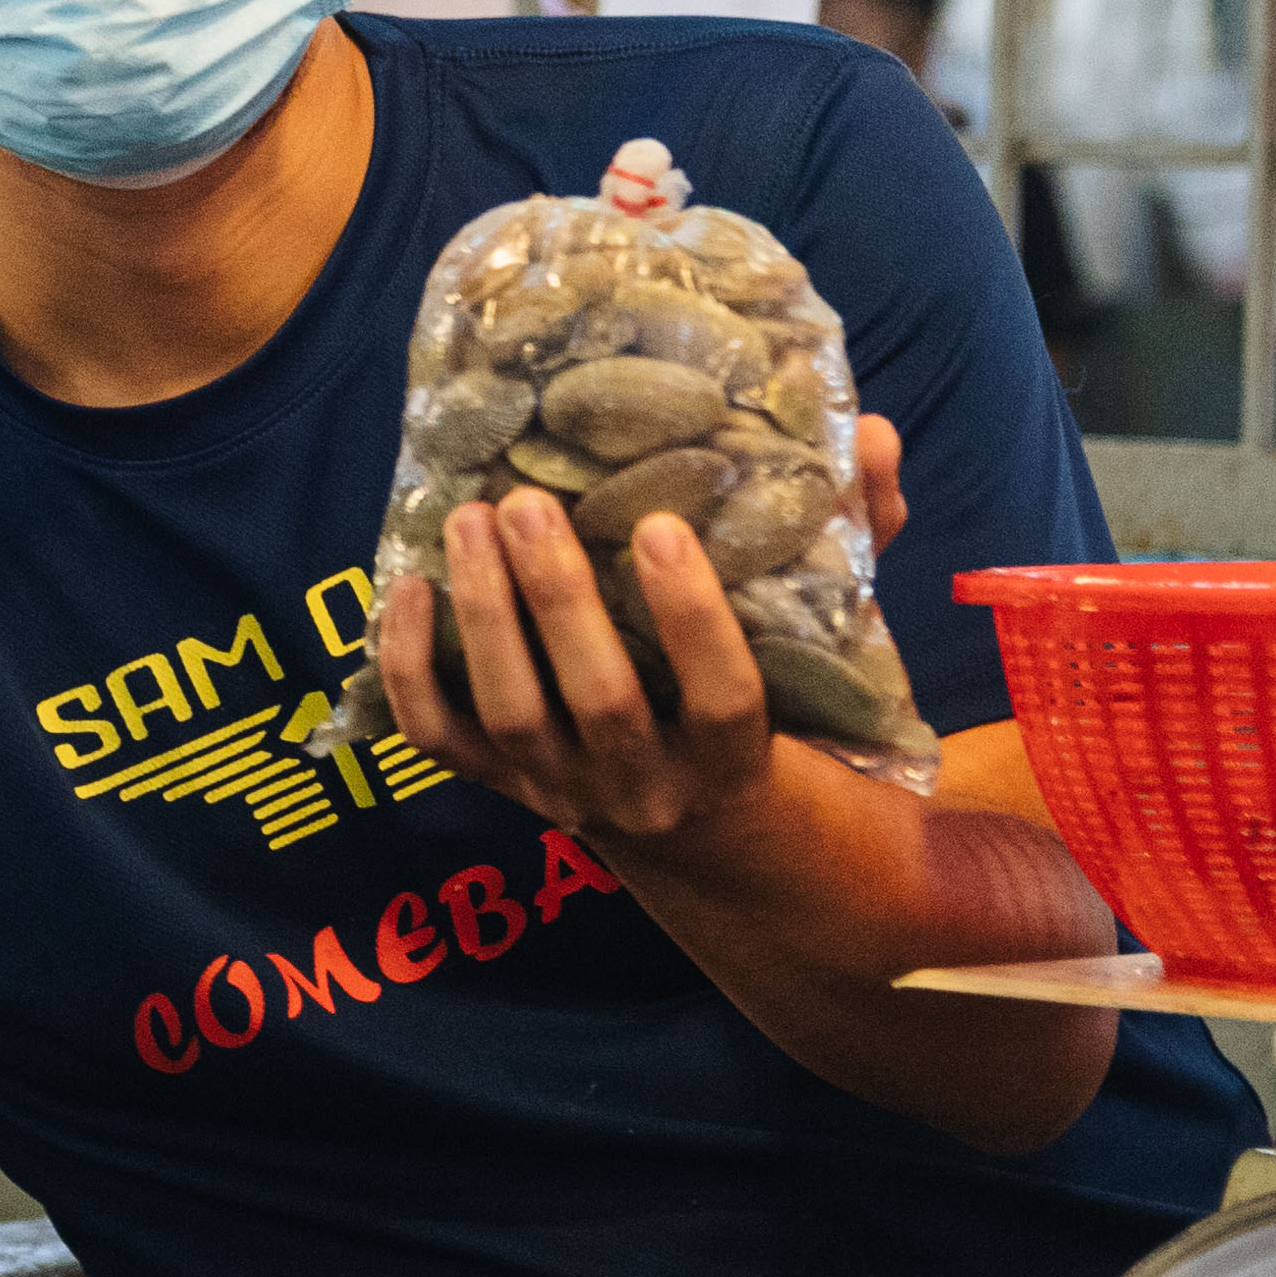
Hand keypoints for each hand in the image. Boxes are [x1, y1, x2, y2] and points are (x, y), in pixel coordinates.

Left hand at [374, 418, 912, 847]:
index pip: (721, 698)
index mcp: (737, 762)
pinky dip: (410, 669)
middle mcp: (647, 791)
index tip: (662, 528)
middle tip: (527, 503)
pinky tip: (403, 587)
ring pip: (515, 716)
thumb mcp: (834, 645)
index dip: (691, 618)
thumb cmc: (782, 715)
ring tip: (469, 519)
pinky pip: (442, 741)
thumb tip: (872, 432)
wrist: (710, 844)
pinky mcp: (505, 790)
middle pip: (599, 702)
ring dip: (486, 617)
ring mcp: (567, 794)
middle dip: (558, 602)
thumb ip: (858, 539)